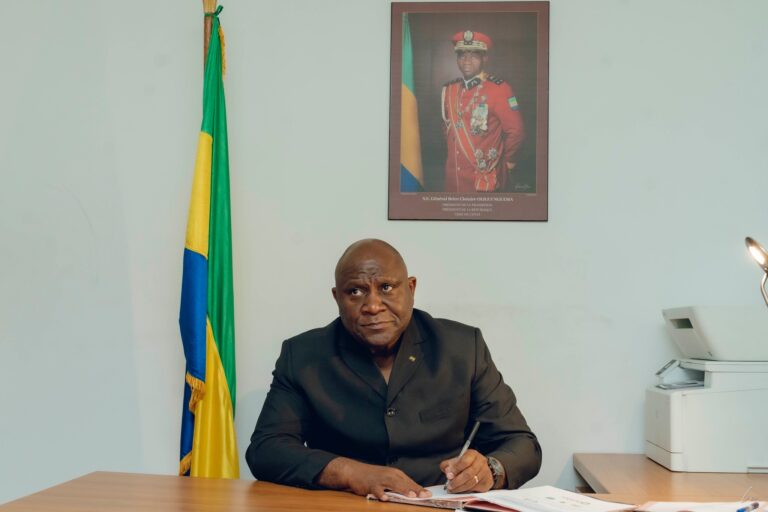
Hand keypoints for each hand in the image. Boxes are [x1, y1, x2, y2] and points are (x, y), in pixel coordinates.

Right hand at [317, 457, 431, 500]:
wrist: (354, 471)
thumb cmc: (373, 476)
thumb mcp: (388, 479)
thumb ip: (399, 486)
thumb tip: (413, 493)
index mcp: (395, 474)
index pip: (410, 482)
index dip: (419, 488)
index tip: (429, 495)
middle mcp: (389, 475)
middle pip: (404, 483)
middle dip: (415, 489)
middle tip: (425, 496)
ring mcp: (380, 479)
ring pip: (393, 485)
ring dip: (403, 490)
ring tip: (411, 496)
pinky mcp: (370, 484)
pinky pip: (376, 489)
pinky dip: (380, 494)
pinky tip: (385, 498)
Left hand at [440, 449, 492, 492]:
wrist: (481, 468)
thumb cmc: (466, 464)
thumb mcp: (456, 461)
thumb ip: (448, 465)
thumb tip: (447, 471)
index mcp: (472, 454)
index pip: (464, 461)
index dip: (455, 469)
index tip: (448, 476)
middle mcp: (481, 462)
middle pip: (468, 473)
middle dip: (457, 481)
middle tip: (449, 486)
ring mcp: (485, 472)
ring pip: (472, 482)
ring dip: (460, 487)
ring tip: (453, 489)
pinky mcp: (487, 482)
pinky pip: (476, 488)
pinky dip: (466, 490)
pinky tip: (460, 490)